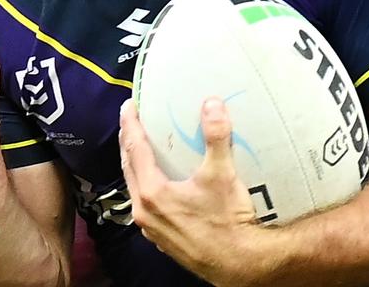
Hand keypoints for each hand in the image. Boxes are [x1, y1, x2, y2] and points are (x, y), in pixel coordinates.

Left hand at [119, 98, 263, 286]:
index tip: (128, 105)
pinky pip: (146, 206)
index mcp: (152, 192)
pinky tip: (160, 183)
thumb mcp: (222, 174)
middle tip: (132, 121)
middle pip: (129, 167)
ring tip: (143, 148)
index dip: (130, 124)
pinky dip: (147, 187)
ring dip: (136, 166)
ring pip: (135, 188)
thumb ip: (215, 136)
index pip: (135, 148)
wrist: (240, 265)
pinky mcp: (162, 239)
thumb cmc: (229, 222)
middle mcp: (144, 211)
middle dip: (128, 142)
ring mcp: (151, 228)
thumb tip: (211, 104)